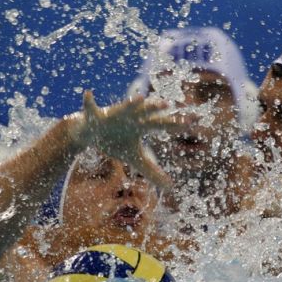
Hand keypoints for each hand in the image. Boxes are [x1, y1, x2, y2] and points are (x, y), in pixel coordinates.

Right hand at [67, 91, 186, 189]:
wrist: (92, 133)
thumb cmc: (116, 143)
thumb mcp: (135, 159)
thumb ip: (152, 171)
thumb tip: (171, 188)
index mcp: (142, 126)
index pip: (163, 124)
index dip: (177, 123)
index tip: (193, 121)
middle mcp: (131, 117)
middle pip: (146, 112)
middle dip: (155, 107)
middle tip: (167, 104)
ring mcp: (114, 114)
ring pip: (123, 107)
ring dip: (131, 103)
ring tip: (139, 98)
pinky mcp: (95, 116)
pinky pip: (91, 107)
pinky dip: (88, 101)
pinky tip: (88, 93)